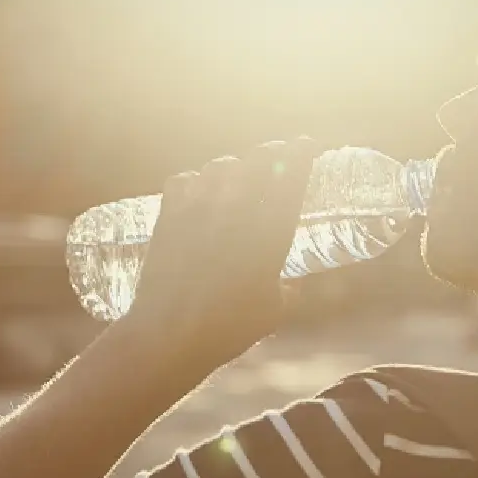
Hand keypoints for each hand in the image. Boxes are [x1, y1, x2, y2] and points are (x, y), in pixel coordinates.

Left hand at [118, 138, 319, 367]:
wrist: (170, 333)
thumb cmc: (229, 328)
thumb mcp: (273, 311)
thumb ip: (285, 291)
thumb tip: (289, 287)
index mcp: (271, 229)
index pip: (293, 173)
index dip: (303, 152)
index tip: (308, 145)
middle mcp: (238, 208)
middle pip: (259, 158)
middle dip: (272, 152)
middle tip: (277, 155)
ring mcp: (200, 206)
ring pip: (221, 165)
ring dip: (234, 166)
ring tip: (236, 176)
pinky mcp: (169, 214)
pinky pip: (184, 179)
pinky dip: (196, 181)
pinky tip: (197, 193)